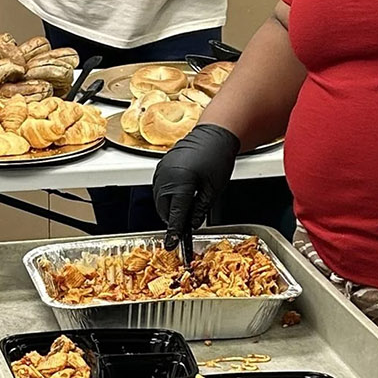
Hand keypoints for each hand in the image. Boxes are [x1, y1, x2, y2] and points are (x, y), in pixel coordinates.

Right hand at [152, 124, 240, 248]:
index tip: (172, 243)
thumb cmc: (218, 156)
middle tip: (185, 224)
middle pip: (163, 208)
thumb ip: (200, 209)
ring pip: (159, 199)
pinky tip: (180, 195)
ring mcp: (162, 170)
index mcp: (181, 182)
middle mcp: (167, 175)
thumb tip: (192, 223)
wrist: (215, 134)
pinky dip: (167, 195)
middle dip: (172, 219)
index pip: (175, 214)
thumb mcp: (214, 189)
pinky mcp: (161, 166)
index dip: (174, 231)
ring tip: (185, 207)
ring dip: (169, 207)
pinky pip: (159, 187)